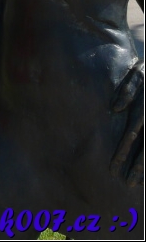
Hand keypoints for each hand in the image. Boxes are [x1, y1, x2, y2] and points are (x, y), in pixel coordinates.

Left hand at [110, 59, 143, 186]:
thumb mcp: (138, 73)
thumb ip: (127, 89)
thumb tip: (115, 108)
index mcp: (145, 109)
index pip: (132, 134)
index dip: (123, 151)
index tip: (114, 167)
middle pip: (145, 146)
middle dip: (137, 166)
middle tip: (126, 184)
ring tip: (137, 184)